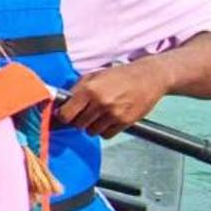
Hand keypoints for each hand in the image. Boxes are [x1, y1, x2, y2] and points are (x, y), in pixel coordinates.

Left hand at [56, 59, 170, 137]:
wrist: (148, 77)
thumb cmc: (120, 76)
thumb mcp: (94, 75)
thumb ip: (76, 90)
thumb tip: (61, 104)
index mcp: (89, 89)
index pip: (66, 114)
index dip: (63, 116)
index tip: (65, 115)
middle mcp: (100, 102)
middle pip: (78, 124)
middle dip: (78, 120)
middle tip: (85, 114)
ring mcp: (113, 113)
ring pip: (91, 131)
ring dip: (92, 126)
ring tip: (99, 115)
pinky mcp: (125, 121)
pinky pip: (106, 135)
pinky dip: (105, 130)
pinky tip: (109, 120)